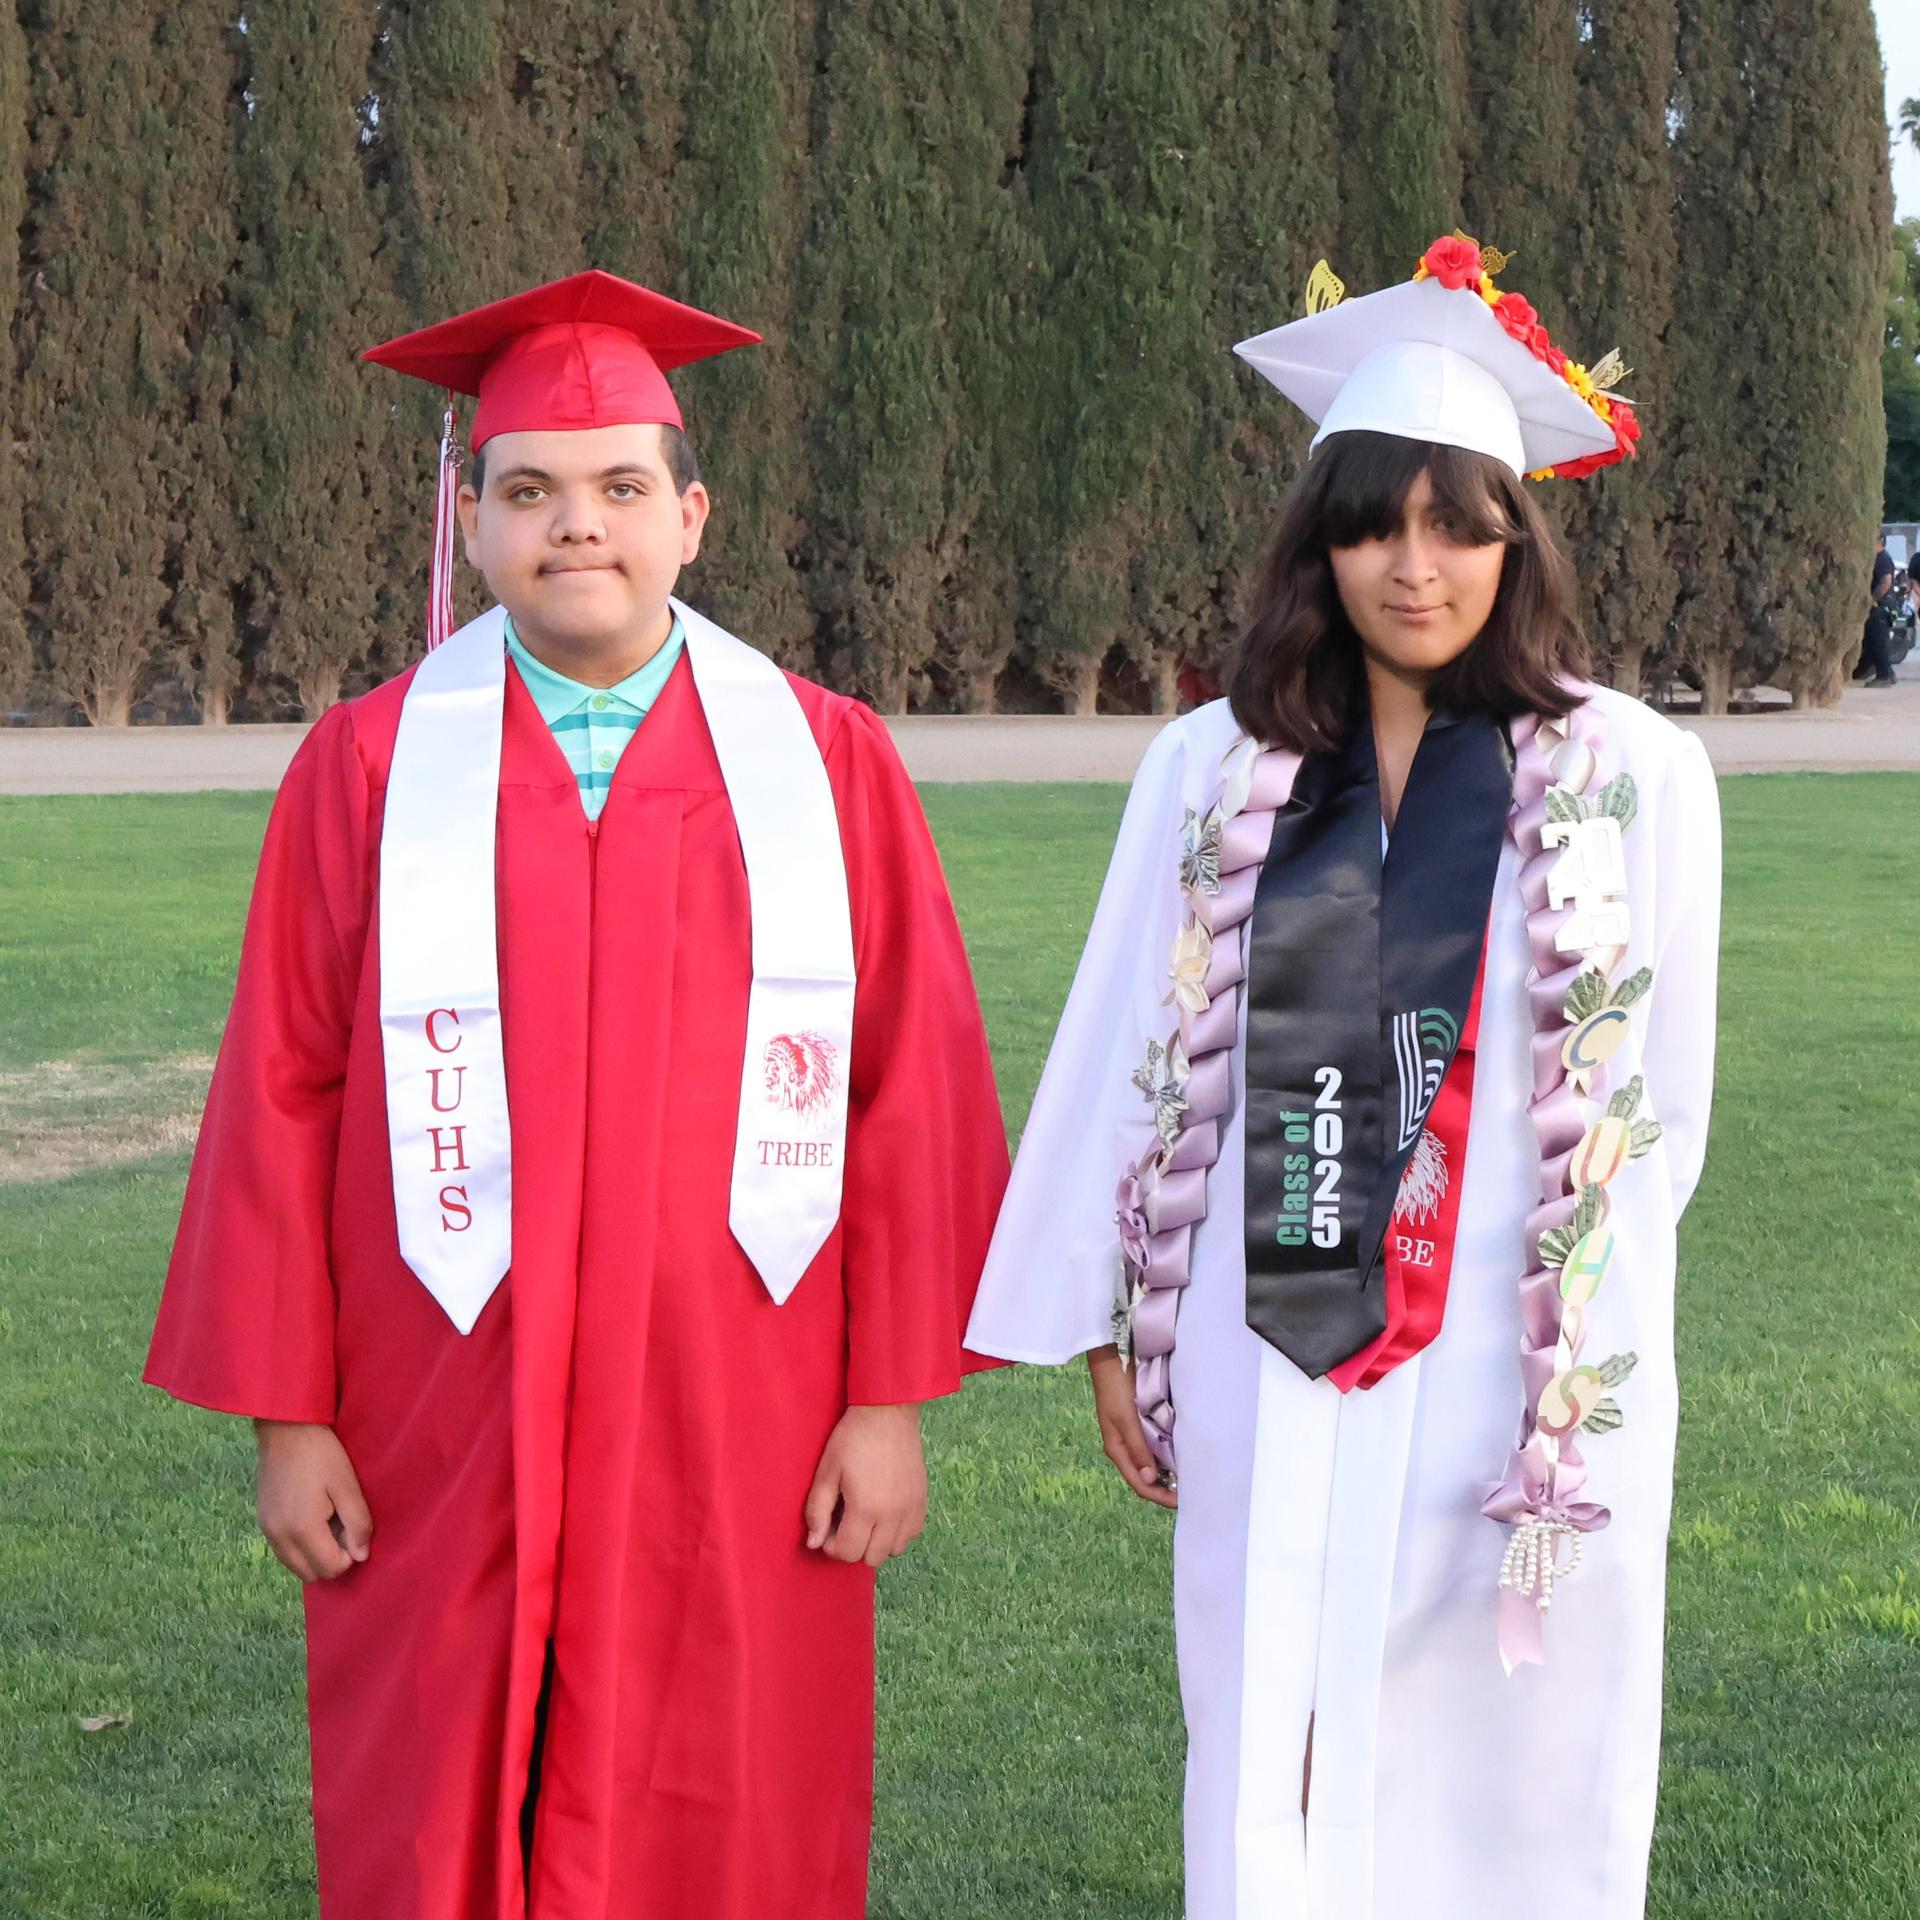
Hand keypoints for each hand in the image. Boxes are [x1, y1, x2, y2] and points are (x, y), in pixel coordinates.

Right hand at [254, 1420, 372, 1581]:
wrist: (285, 1428)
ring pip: (295, 1565)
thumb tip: (361, 1556)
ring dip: (314, 1553)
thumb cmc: (321, 1454)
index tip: (354, 1528)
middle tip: (342, 1525)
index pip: (330, 1569)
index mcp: (301, 1529)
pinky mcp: (262, 1522)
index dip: (349, 1555)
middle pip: (311, 1574)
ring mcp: (267, 1530)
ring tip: (328, 1519)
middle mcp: (279, 1537)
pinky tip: (311, 1516)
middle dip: (331, 1558)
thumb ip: (357, 1524)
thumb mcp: (347, 1486)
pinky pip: (284, 1551)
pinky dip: (300, 1545)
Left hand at [803, 1403, 927, 1567]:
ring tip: (866, 1519)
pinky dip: (897, 1532)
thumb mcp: (827, 1471)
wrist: (888, 1412)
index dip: (832, 1546)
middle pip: (872, 1558)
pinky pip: (912, 1534)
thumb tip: (813, 1543)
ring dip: (877, 1542)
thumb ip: (817, 1510)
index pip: (848, 1553)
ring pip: (894, 1550)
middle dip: (854, 1547)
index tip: (827, 1528)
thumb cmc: (853, 1438)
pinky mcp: (923, 1500)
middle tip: (845, 1523)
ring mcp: (911, 1509)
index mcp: (866, 1508)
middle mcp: (893, 1516)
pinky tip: (886, 1513)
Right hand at [1088, 1344, 1177, 1508]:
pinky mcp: (1139, 1426)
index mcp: (1117, 1450)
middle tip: (1190, 1493)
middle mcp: (1125, 1448)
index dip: (1160, 1496)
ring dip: (1167, 1474)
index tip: (1182, 1501)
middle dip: (1165, 1490)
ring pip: (1151, 1466)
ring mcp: (1131, 1437)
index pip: (1139, 1485)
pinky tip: (1180, 1456)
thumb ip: (1138, 1449)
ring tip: (1189, 1478)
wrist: (1111, 1360)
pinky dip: (1166, 1457)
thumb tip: (1150, 1481)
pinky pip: (1154, 1449)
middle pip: (1145, 1479)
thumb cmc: (1116, 1390)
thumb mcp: (1126, 1420)